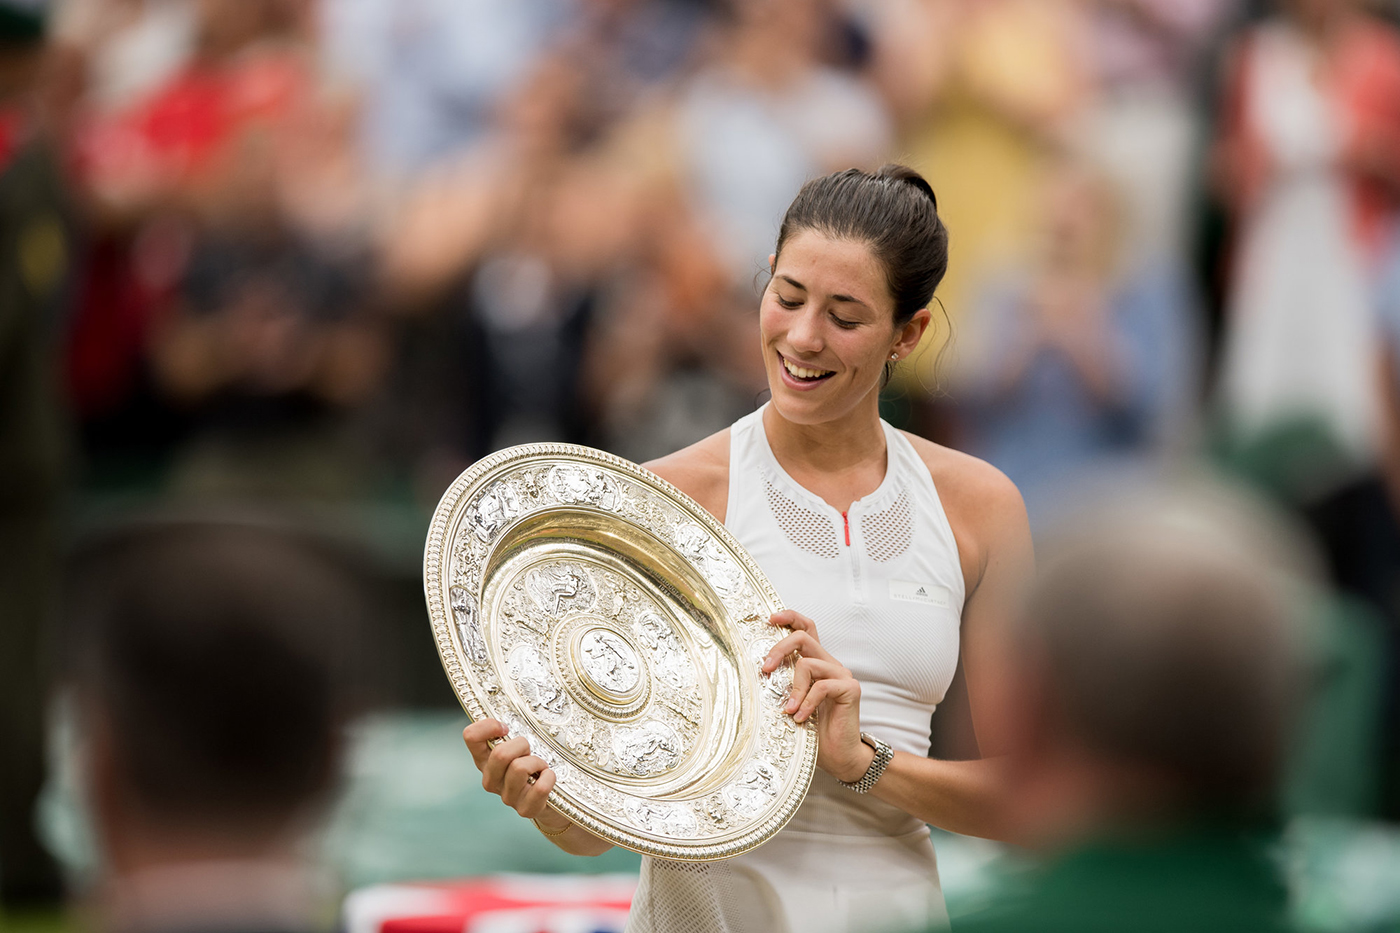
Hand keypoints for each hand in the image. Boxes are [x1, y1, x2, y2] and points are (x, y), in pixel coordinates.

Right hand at [462, 719, 568, 829]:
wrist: (554, 801)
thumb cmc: (535, 766)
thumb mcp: (520, 746)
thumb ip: (511, 730)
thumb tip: (509, 705)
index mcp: (485, 760)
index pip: (471, 737)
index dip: (489, 726)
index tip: (506, 728)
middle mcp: (491, 779)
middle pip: (500, 754)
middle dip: (522, 745)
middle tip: (530, 751)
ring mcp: (507, 797)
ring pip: (519, 768)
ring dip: (537, 762)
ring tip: (541, 766)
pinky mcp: (526, 810)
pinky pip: (539, 787)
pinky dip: (549, 777)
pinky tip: (549, 778)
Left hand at [760, 610, 874, 783]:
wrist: (839, 756)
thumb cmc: (813, 731)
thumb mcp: (791, 703)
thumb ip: (782, 684)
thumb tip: (758, 673)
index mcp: (817, 663)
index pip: (806, 629)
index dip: (790, 618)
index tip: (769, 620)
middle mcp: (830, 664)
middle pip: (803, 638)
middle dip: (779, 649)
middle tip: (765, 669)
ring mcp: (842, 675)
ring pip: (808, 663)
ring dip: (793, 688)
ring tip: (789, 710)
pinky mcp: (850, 689)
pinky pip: (821, 686)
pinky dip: (806, 703)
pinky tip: (800, 718)